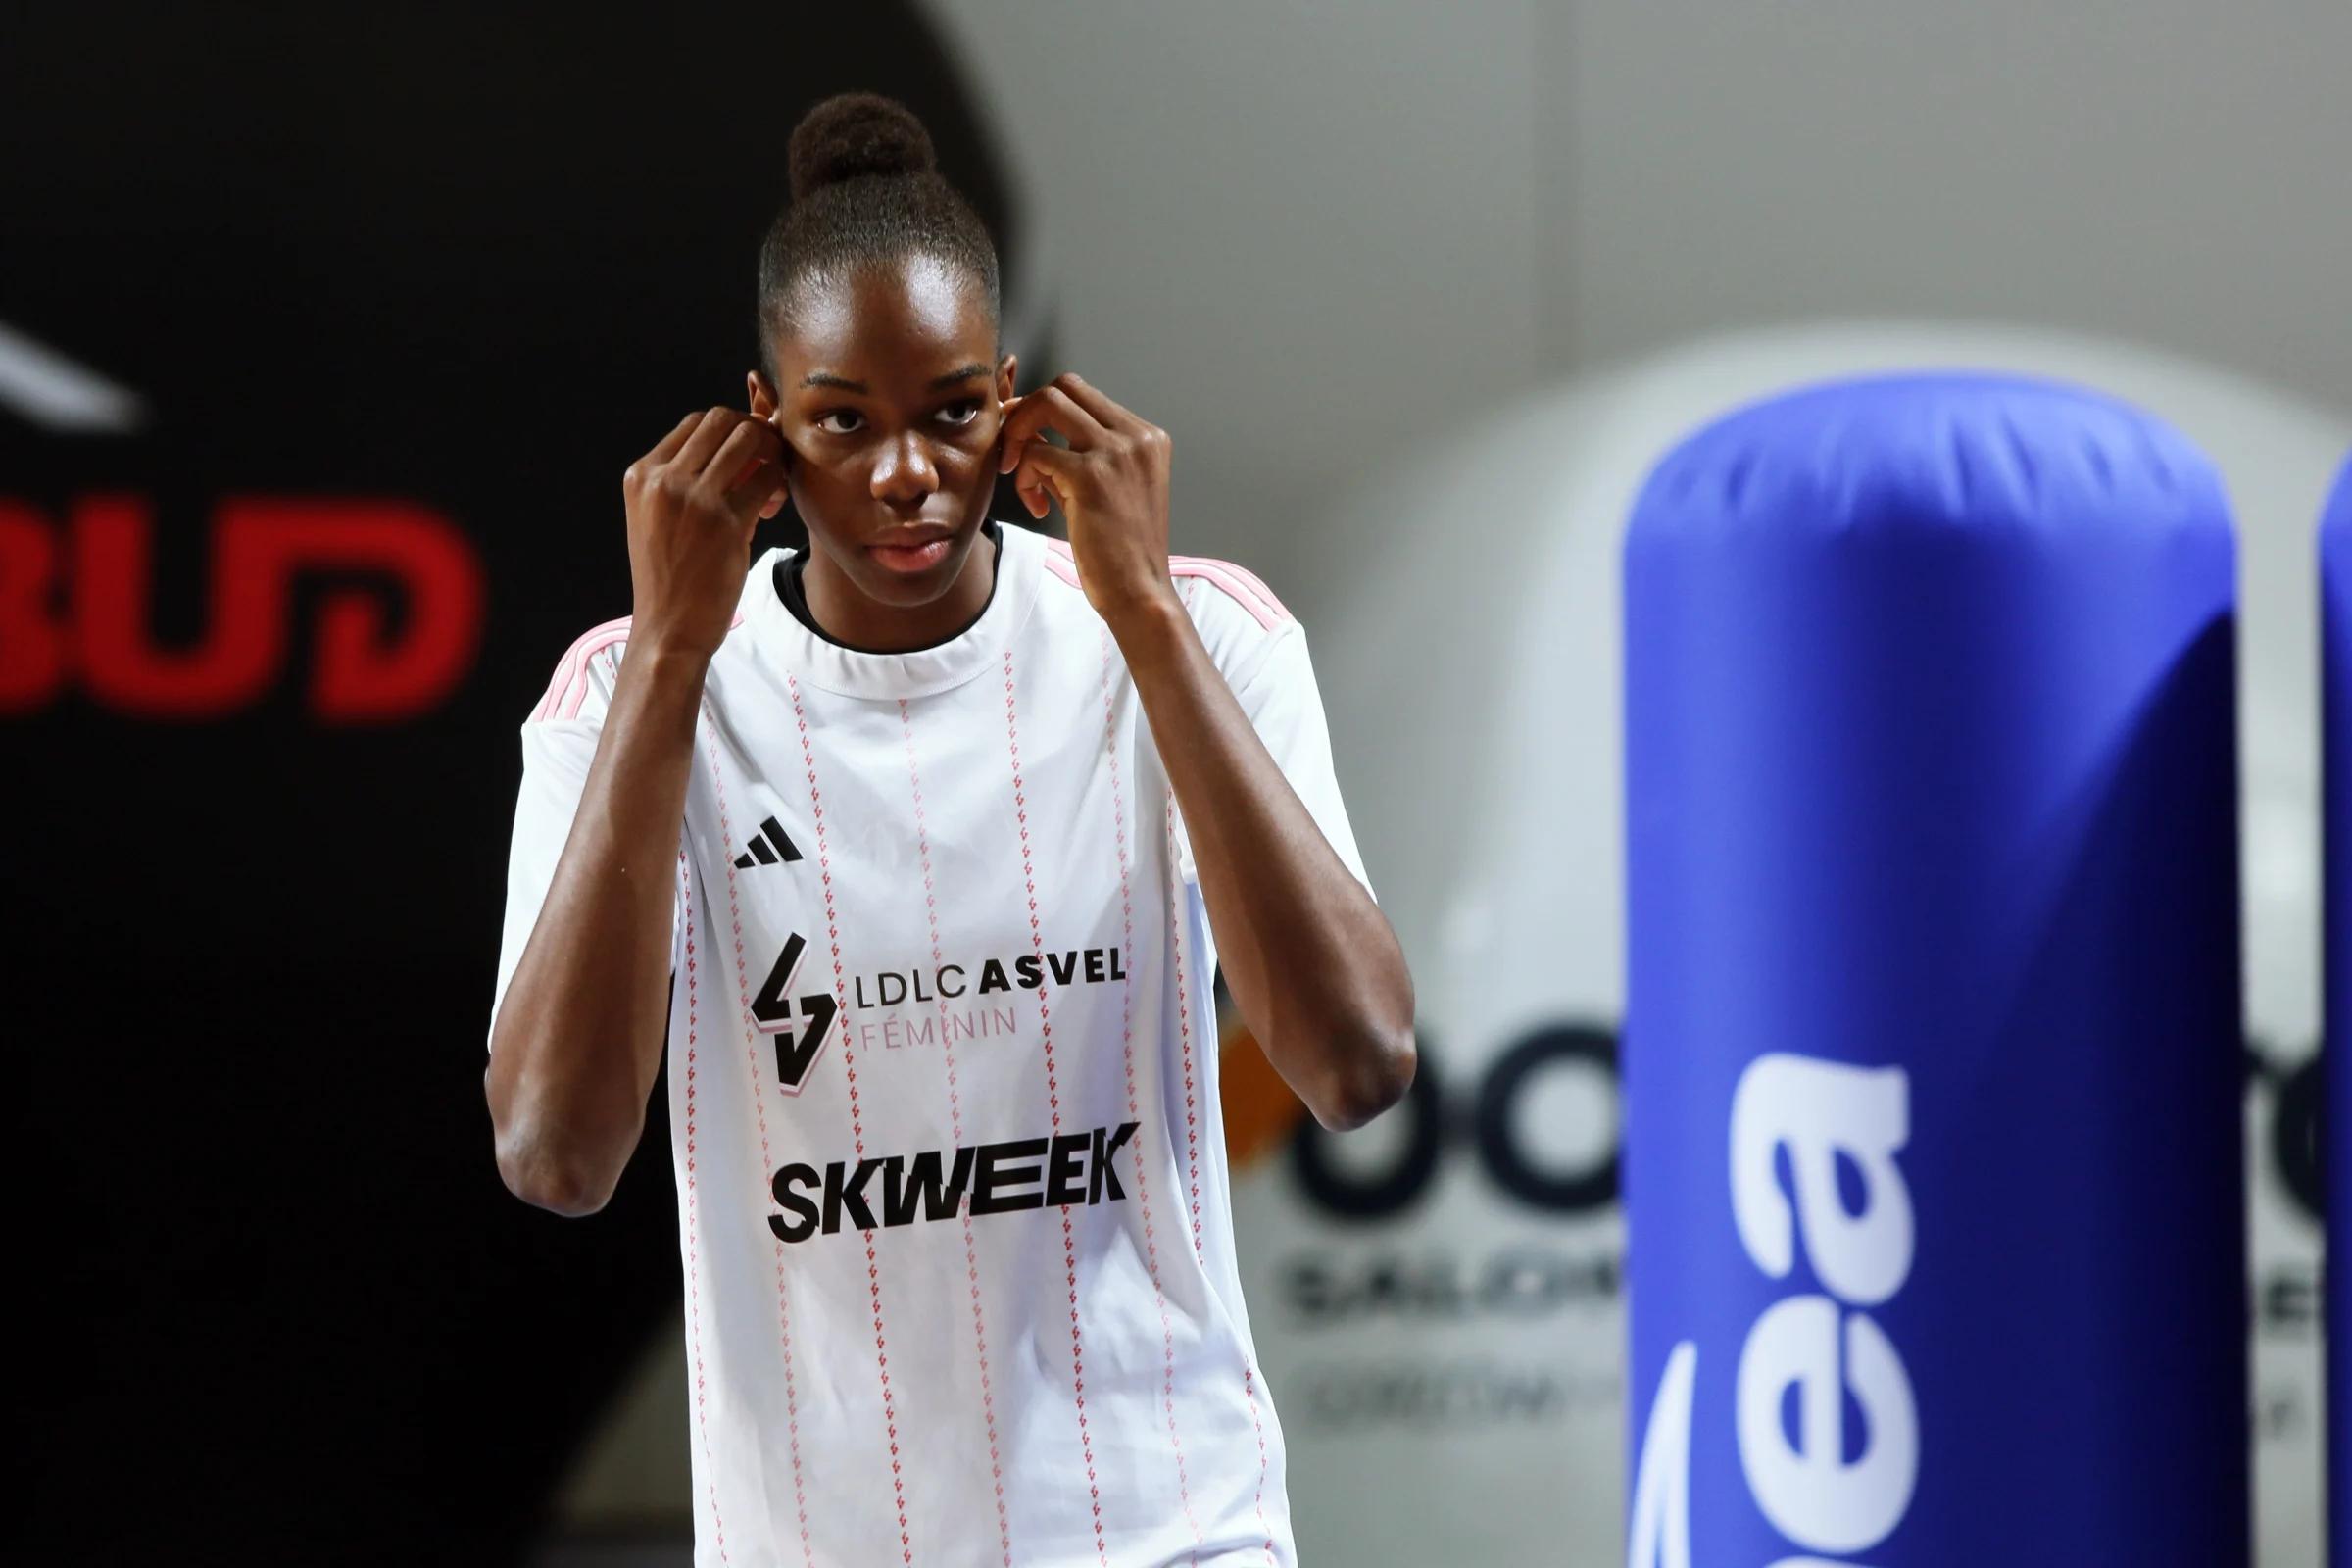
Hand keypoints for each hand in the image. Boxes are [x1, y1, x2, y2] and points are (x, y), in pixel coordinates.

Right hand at [621, 406, 788, 660]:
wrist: (668, 628)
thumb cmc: (671, 576)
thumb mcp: (660, 517)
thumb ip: (687, 479)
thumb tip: (742, 444)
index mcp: (642, 474)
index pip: (696, 422)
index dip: (729, 433)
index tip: (744, 463)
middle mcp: (663, 479)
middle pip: (722, 419)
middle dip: (753, 435)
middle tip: (765, 467)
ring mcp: (693, 498)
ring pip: (748, 438)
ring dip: (769, 456)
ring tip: (768, 490)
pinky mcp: (724, 522)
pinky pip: (767, 478)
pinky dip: (778, 485)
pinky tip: (769, 510)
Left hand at [997, 372, 1176, 623]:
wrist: (1140, 593)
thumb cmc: (1122, 552)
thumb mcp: (1107, 491)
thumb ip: (1077, 456)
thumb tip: (1028, 432)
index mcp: (1147, 437)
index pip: (1084, 395)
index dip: (1044, 412)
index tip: (1026, 443)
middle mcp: (1137, 436)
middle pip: (1065, 386)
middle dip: (1027, 413)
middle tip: (1012, 452)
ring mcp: (1116, 452)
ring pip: (1047, 404)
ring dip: (1020, 436)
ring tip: (1019, 476)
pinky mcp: (1091, 475)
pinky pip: (1036, 453)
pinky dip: (1025, 477)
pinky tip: (1037, 508)